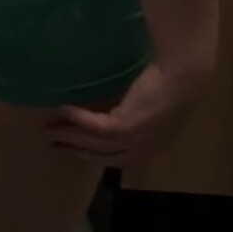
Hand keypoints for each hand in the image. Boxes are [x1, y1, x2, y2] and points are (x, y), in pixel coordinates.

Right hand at [46, 58, 210, 165]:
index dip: (93, 154)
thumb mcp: (154, 102)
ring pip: (94, 145)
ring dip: (69, 138)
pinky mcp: (126, 126)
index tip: (73, 148)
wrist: (184, 74)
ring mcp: (135, 141)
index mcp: (153, 147)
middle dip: (76, 151)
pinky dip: (76, 120)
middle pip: (102, 156)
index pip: (117, 157)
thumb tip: (115, 103)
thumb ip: (136, 109)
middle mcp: (143, 150)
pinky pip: (94, 126)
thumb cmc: (174, 80)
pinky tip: (61, 109)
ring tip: (48, 131)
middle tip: (53, 145)